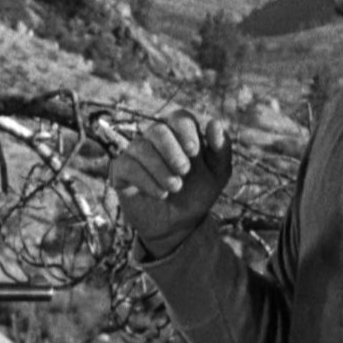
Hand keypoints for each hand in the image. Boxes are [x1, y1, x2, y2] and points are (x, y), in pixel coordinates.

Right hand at [108, 110, 232, 256]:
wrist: (180, 225)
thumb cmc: (198, 194)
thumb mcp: (218, 174)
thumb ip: (222, 148)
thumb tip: (214, 122)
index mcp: (179, 134)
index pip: (179, 118)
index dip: (185, 131)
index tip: (193, 151)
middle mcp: (155, 139)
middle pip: (158, 130)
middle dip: (171, 150)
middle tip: (184, 171)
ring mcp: (136, 153)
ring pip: (141, 147)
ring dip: (160, 168)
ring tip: (175, 188)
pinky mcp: (121, 170)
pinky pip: (127, 165)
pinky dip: (145, 180)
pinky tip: (161, 194)